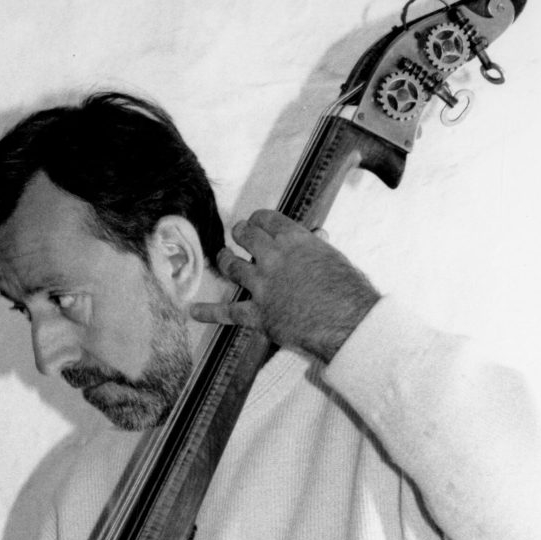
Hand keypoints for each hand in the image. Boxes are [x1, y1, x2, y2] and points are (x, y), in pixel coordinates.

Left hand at [190, 210, 379, 362]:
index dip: (258, 219)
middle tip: (238, 235)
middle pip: (246, 237)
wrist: (344, 320)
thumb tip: (318, 236)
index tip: (256, 221)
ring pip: (233, 266)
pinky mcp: (258, 313)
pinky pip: (227, 312)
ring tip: (221, 257)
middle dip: (240, 233)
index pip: (268, 220)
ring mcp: (262, 285)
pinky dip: (208, 312)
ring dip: (224, 259)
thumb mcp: (335, 259)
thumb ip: (318, 248)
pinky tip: (192, 311)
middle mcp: (273, 257)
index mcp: (295, 239)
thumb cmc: (348, 289)